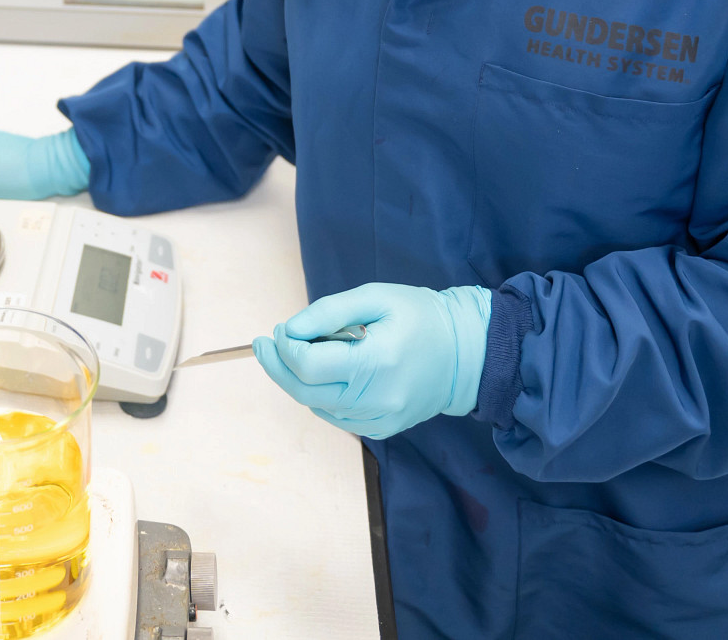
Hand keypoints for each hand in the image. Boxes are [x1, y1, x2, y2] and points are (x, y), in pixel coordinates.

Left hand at [252, 283, 490, 438]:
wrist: (466, 354)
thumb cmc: (421, 317)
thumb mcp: (376, 297)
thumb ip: (329, 312)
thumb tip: (289, 330)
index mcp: (377, 363)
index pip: (309, 365)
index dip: (285, 347)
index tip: (280, 329)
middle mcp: (377, 399)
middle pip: (304, 392)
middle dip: (276, 367)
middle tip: (262, 345)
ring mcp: (380, 419)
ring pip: (317, 406)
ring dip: (297, 380)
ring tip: (299, 352)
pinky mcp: (382, 429)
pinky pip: (336, 415)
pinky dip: (320, 395)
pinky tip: (324, 374)